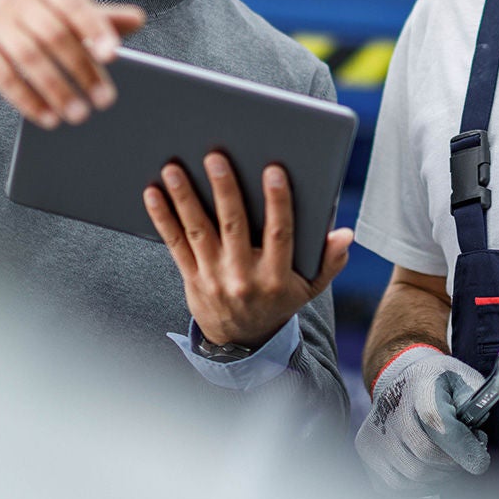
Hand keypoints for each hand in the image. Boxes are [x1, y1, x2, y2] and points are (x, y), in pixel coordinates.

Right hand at [0, 0, 145, 128]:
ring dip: (57, 90)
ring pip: (29, 58)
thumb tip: (139, 19)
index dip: (94, 29)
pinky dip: (28, 100)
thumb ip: (98, 17)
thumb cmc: (30, 16)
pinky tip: (49, 118)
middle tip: (105, 100)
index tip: (114, 55)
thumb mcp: (62, 9)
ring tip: (80, 115)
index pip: (74, 5)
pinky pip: (4, 77)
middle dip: (82, 70)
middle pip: (54, 36)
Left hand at [143, 152, 351, 346]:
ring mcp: (214, 277)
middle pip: (234, 226)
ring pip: (199, 232)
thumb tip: (345, 235)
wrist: (242, 341)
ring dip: (185, 198)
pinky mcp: (191, 278)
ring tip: (174, 168)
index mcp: (277, 275)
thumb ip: (329, 261)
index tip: (273, 170)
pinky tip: (153, 193)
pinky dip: (163, 218)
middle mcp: (244, 276)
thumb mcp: (310, 287)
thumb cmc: (279, 300)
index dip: (278, 201)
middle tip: (215, 157)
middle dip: (225, 190)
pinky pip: (175, 244)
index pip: (280, 233)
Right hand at [354, 346, 489, 492]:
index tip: (481, 461)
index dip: (464, 449)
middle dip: (454, 464)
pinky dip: (418, 484)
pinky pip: (397, 485)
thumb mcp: (464, 381)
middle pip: (428, 456)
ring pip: (414, 476)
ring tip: (447, 461)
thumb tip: (477, 439)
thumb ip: (477, 407)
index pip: (439, 424)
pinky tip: (428, 467)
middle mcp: (391, 410)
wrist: (403, 378)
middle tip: (464, 457)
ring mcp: (375, 433)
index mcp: (421, 387)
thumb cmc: (439, 384)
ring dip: (438, 476)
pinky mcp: (367, 452)